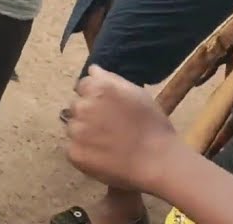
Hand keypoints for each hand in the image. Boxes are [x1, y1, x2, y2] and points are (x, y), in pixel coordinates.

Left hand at [64, 65, 178, 192]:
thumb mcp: (137, 94)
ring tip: (109, 143)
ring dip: (85, 133)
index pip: (82, 85)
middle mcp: (82, 106)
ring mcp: (76, 130)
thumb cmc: (153, 126)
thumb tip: (92, 70)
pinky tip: (104, 156)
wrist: (158, 162)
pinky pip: (73, 149)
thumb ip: (110, 79)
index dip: (95, 96)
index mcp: (97, 88)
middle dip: (88, 113)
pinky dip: (84, 152)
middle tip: (110, 127)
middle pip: (76, 106)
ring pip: (73, 128)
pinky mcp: (74, 152)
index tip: (108, 108)